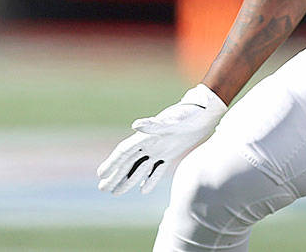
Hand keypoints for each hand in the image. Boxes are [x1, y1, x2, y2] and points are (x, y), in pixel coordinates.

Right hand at [97, 84, 226, 194]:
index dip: (112, 163)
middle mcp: (149, 143)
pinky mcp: (170, 153)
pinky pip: (157, 169)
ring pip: (139, 168)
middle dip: (115, 176)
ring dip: (128, 180)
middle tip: (102, 188)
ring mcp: (159, 149)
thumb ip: (154, 125)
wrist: (204, 112)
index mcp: (146, 136)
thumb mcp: (172, 120)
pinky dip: (149, 179)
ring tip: (116, 192)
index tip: (101, 174)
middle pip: (128, 163)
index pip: (124, 152)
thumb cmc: (188, 114)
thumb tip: (135, 125)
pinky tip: (143, 190)